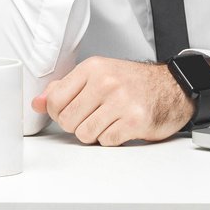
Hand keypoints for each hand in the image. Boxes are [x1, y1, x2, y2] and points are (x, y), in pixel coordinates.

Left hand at [31, 57, 191, 145]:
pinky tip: (121, 127)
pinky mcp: (135, 121)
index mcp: (93, 68)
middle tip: (94, 117)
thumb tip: (37, 103)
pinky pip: (106, 141)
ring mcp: (122, 101)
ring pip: (85, 134)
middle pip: (68, 120)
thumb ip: (65, 88)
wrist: (173, 87)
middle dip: (77, 125)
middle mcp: (106, 82)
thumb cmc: (134, 82)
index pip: (55, 100)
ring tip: (109, 121)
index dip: (58, 112)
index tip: (71, 111)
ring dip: (95, 133)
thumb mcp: (98, 75)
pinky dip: (112, 139)